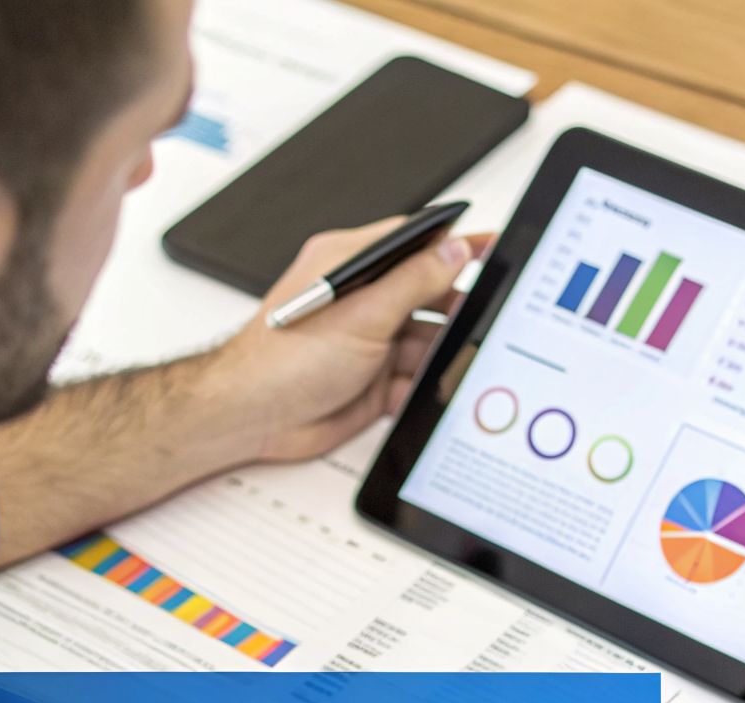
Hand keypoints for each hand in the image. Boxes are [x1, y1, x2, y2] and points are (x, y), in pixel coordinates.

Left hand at [213, 217, 490, 461]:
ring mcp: (368, 342)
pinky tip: (425, 390)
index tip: (491, 244)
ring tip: (457, 360)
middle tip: (484, 314)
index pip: (413, 242)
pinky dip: (422, 387)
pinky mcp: (372, 381)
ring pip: (425, 342)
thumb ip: (413, 281)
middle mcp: (361, 300)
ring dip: (440, 354)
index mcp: (349, 265)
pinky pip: (413, 380)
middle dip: (455, 308)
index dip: (453, 244)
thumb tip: (453, 252)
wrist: (253, 418)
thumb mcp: (363, 313)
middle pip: (426, 294)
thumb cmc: (283, 360)